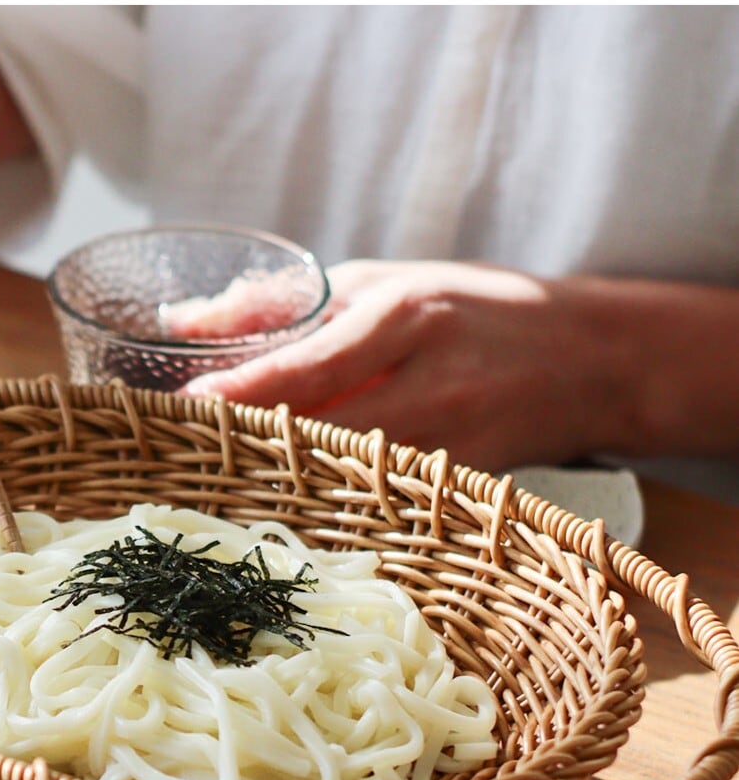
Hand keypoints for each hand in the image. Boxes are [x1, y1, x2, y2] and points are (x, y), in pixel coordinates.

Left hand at [178, 260, 630, 473]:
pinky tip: (283, 487)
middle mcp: (429, 389)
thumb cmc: (479, 311)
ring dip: (276, 472)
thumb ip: (290, 305)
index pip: (306, 368)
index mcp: (408, 320)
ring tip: (221, 467)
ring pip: (338, 475)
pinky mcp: (454, 488)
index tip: (185, 404)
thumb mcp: (388, 283)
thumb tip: (185, 322)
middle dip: (247, 442)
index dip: (241, 392)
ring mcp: (447, 448)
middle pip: (315, 433)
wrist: (593, 362)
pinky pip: (372, 496)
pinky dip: (322, 491)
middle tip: (187, 446)